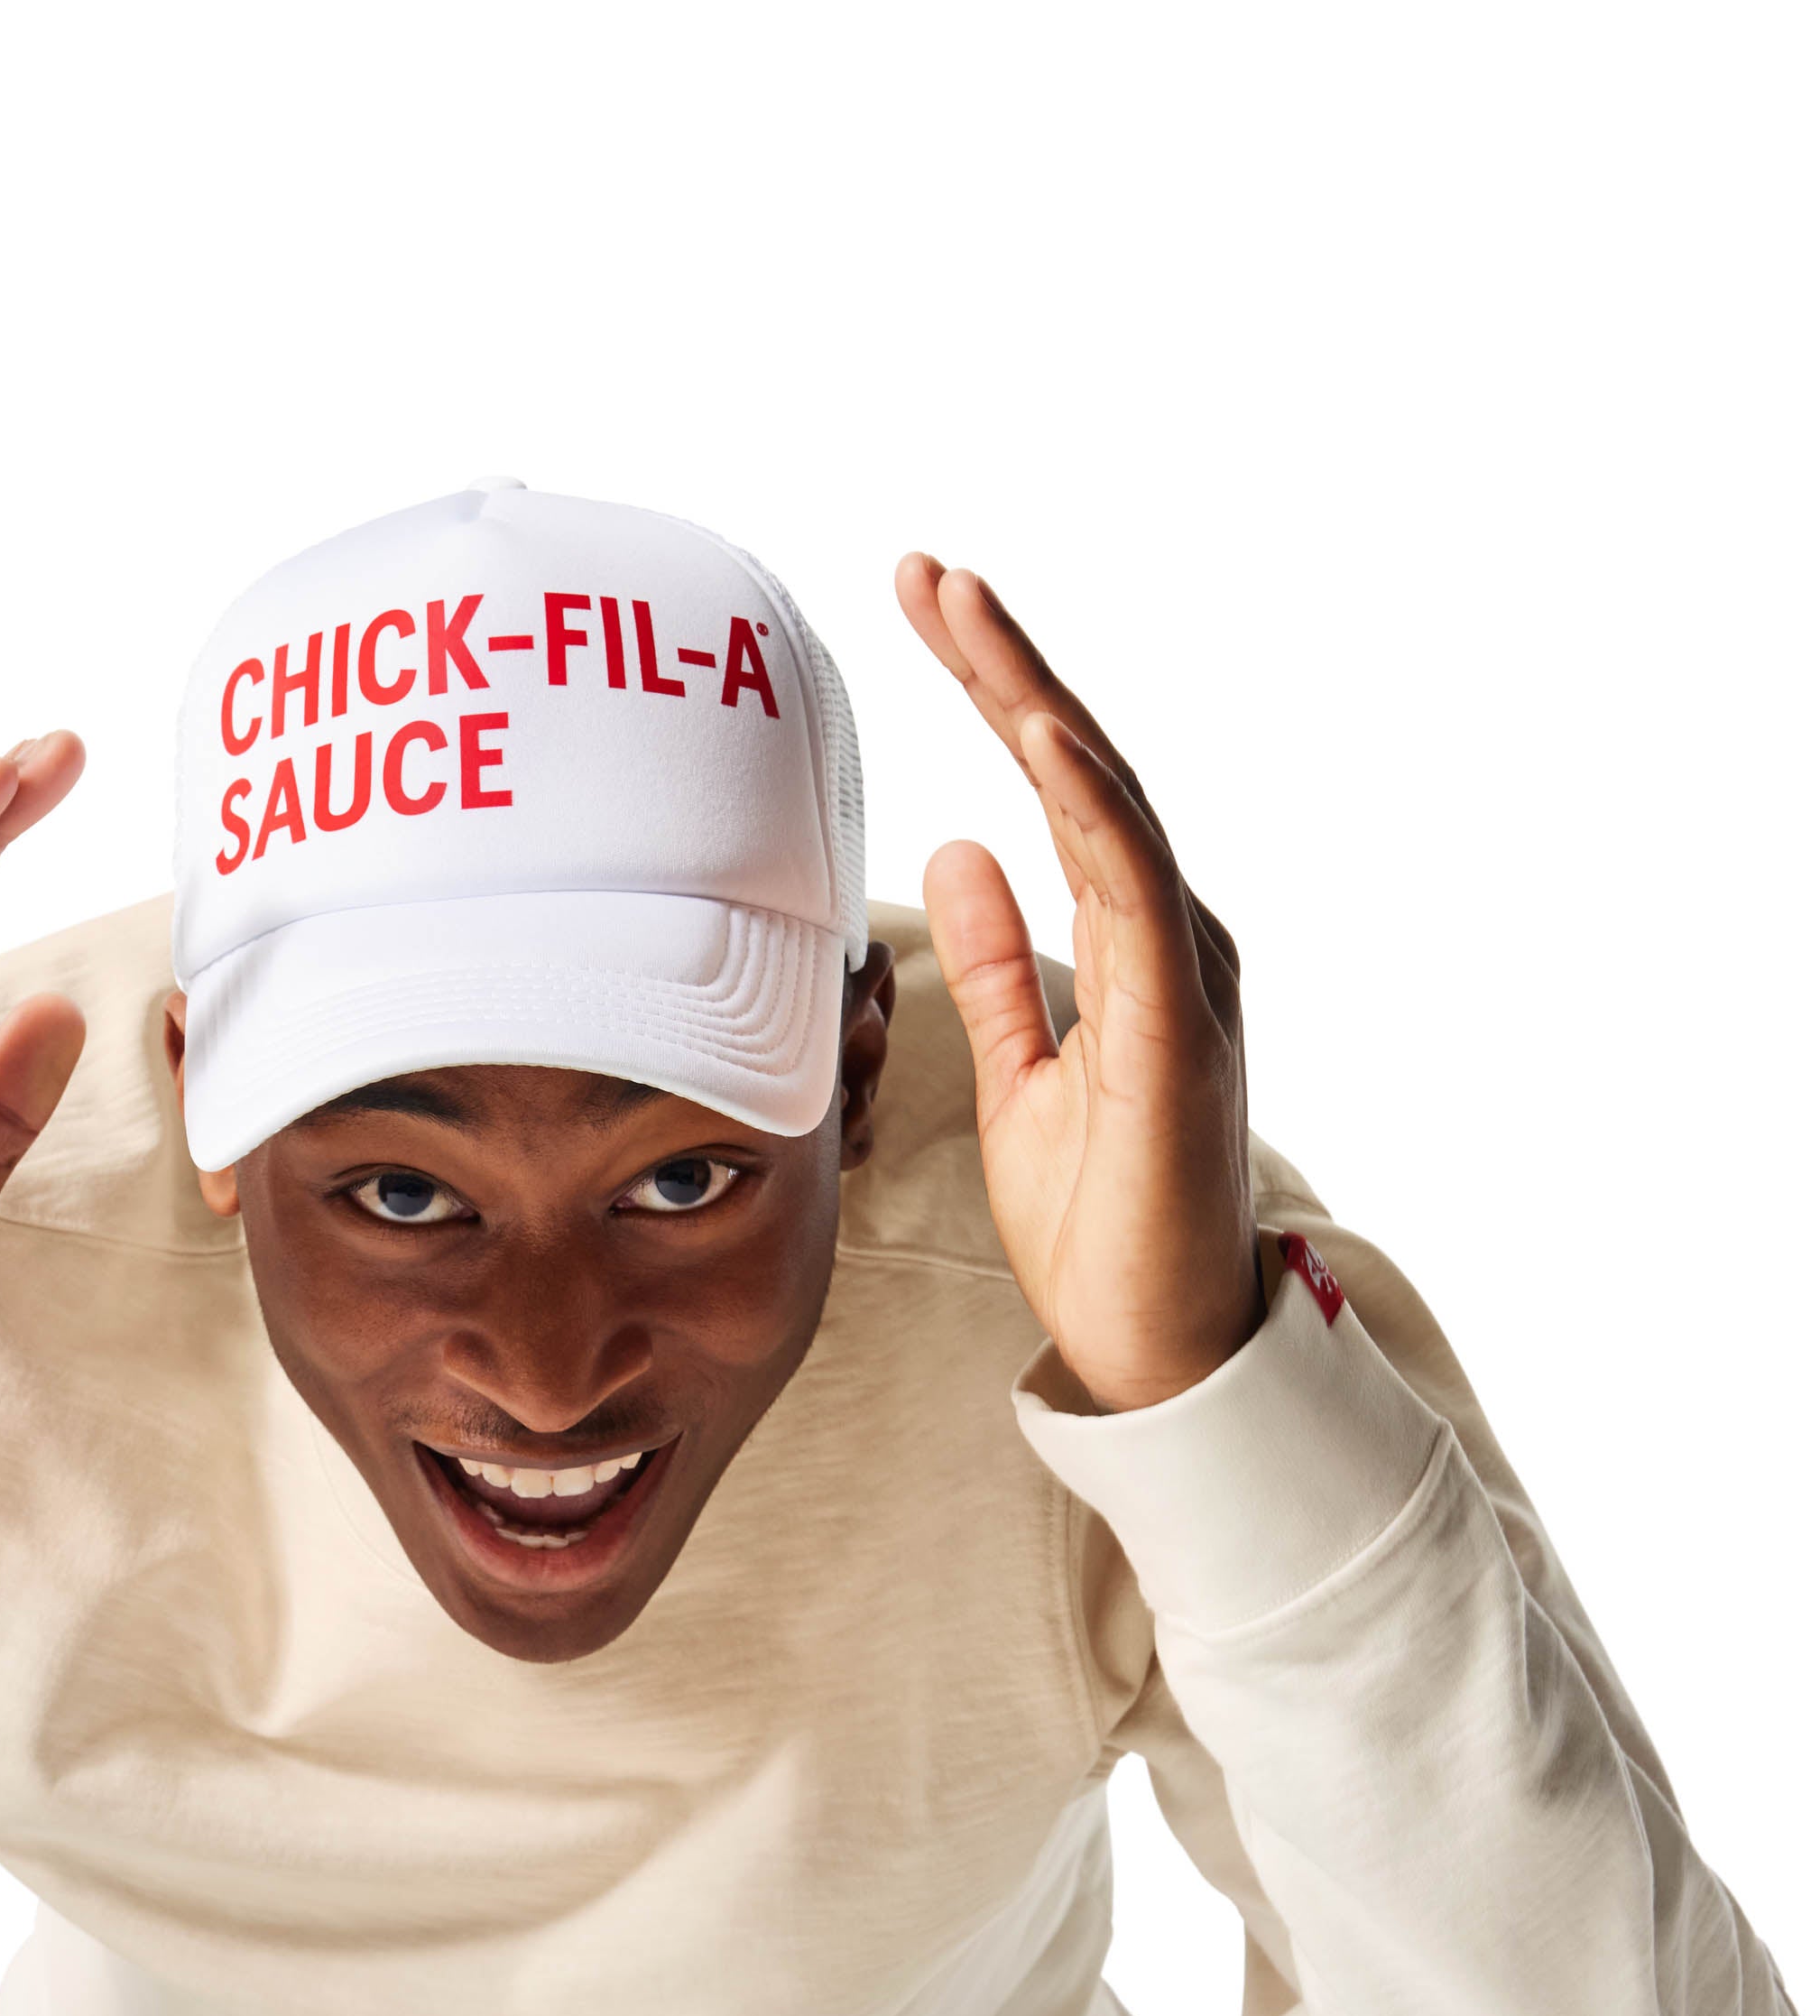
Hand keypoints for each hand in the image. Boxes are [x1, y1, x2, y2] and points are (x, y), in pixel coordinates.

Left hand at [896, 561, 1261, 1413]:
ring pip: (1109, 803)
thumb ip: (996, 966)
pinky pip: (1135, 887)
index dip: (994, 692)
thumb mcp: (1019, 1075)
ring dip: (1037, 700)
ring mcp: (1185, 975)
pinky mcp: (1178, 1026)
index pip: (1056, 792)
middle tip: (927, 572)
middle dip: (1004, 662)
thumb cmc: (1102, 1225)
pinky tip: (1039, 732)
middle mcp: (1172, 939)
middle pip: (1082, 768)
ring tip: (966, 612)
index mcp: (1135, 946)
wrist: (1157, 1347)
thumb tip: (953, 852)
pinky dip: (1088, 803)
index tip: (925, 610)